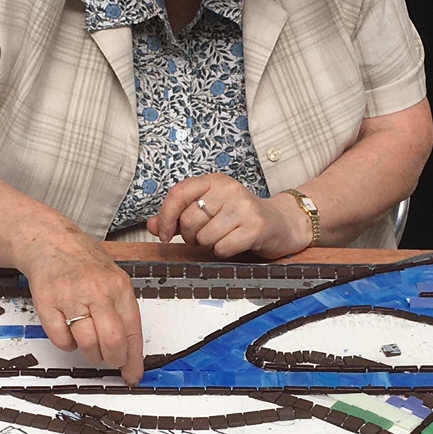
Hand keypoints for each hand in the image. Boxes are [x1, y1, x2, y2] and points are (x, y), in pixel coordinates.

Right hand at [18, 225, 144, 383]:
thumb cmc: (84, 264)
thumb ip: (121, 312)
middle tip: (109, 361)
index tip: (132, 375)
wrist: (50, 242)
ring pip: (87, 343)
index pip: (132, 331)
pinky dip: (67, 344)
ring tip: (89, 346)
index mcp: (119, 288)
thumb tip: (130, 351)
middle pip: (112, 340)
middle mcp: (97, 292)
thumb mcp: (113, 280)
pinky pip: (61, 339)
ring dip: (90, 354)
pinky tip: (69, 333)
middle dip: (113, 360)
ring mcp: (71, 297)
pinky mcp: (48, 303)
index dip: (134, 359)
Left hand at [146, 176, 311, 258]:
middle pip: (188, 219)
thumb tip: (151, 225)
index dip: (166, 217)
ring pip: (204, 236)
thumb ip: (179, 217)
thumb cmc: (241, 218)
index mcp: (214, 181)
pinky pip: (222, 247)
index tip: (164, 234)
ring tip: (222, 239)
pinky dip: (223, 252)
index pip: (178, 193)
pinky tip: (234, 244)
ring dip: (208, 245)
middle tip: (204, 237)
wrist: (281, 223)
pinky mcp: (255, 226)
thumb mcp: (210, 210)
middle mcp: (228, 189)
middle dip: (191, 236)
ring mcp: (243, 206)